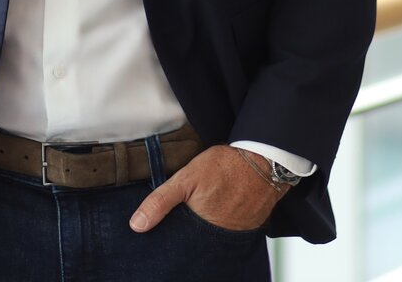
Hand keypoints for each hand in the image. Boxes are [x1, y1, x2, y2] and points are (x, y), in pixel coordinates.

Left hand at [128, 145, 286, 234]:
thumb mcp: (185, 178)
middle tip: (193, 212)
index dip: (173, 236)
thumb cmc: (225, 166)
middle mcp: (220, 236)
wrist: (264, 159)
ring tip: (209, 208)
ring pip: (216, 235)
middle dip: (191, 232)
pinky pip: (234, 229)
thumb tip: (136, 225)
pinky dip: (227, 221)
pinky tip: (223, 207)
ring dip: (210, 226)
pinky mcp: (251, 226)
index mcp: (201, 228)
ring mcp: (238, 232)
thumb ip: (160, 201)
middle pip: (198, 240)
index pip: (181, 242)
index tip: (170, 228)